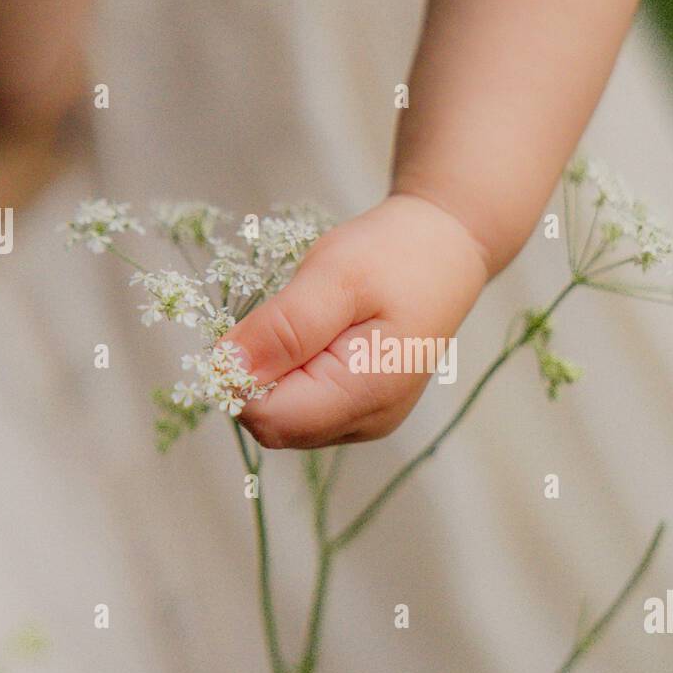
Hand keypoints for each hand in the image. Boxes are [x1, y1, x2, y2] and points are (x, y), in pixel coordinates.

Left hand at [225, 193, 488, 447]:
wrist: (446, 248)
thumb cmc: (396, 254)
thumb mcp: (335, 275)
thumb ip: (283, 328)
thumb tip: (226, 370)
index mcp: (364, 394)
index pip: (266, 417)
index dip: (242, 375)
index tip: (257, 324)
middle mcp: (366, 422)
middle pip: (272, 424)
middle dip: (258, 373)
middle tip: (288, 314)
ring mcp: (365, 420)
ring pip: (283, 418)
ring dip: (275, 372)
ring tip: (311, 321)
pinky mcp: (360, 409)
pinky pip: (303, 407)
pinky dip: (292, 373)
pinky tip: (319, 336)